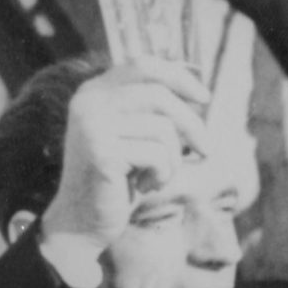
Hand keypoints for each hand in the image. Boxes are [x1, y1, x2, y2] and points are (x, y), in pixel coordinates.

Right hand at [36, 61, 212, 256]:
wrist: (83, 221)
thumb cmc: (118, 181)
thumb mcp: (138, 139)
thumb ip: (155, 114)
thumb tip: (200, 93)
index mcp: (94, 92)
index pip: (143, 66)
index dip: (179, 77)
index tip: (205, 98)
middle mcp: (88, 102)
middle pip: (160, 96)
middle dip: (192, 125)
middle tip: (205, 151)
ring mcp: (91, 124)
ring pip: (163, 129)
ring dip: (173, 159)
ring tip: (158, 175)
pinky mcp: (101, 151)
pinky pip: (158, 155)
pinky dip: (163, 174)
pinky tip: (145, 186)